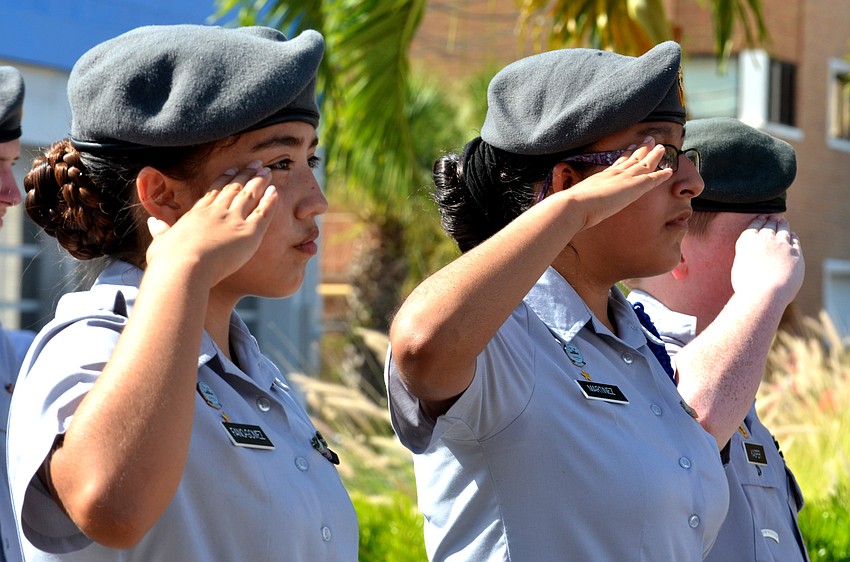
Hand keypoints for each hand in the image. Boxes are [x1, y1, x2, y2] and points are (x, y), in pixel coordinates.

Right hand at [145, 162, 278, 286]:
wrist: (183, 269)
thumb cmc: (168, 261)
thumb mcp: (161, 242)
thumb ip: (160, 231)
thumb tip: (152, 222)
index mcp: (196, 213)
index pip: (214, 192)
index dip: (225, 179)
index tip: (232, 170)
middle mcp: (216, 212)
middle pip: (234, 188)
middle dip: (245, 174)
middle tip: (256, 164)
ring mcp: (233, 220)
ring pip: (249, 195)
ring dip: (259, 181)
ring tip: (267, 171)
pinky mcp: (248, 232)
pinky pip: (263, 212)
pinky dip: (269, 200)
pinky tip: (275, 191)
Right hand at [560, 137, 673, 230]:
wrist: (575, 205)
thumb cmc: (571, 206)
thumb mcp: (574, 199)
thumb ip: (576, 199)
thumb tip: (566, 204)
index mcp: (601, 176)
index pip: (617, 163)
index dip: (625, 155)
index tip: (630, 147)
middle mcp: (614, 174)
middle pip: (631, 158)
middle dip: (641, 149)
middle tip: (650, 140)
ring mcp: (624, 179)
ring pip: (643, 164)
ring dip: (653, 156)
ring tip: (662, 147)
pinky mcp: (634, 187)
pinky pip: (652, 179)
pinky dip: (661, 174)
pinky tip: (670, 170)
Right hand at [731, 215, 803, 305]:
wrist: (764, 294)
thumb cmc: (747, 287)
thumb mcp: (739, 267)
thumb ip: (747, 256)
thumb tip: (753, 256)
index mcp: (746, 241)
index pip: (754, 225)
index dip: (759, 220)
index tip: (761, 218)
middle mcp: (764, 238)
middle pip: (770, 223)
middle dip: (771, 219)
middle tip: (773, 217)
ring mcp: (781, 244)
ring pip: (784, 228)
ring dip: (783, 224)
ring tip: (783, 222)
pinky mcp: (795, 252)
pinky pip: (795, 239)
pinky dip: (793, 236)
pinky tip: (792, 236)